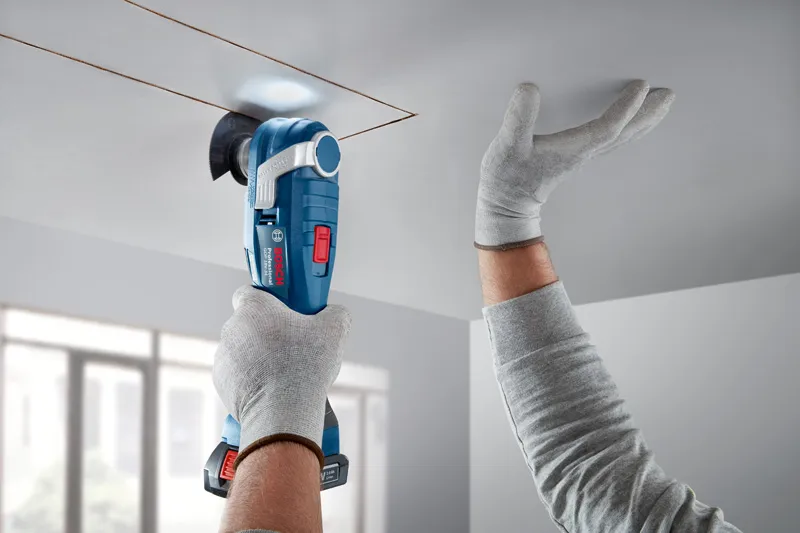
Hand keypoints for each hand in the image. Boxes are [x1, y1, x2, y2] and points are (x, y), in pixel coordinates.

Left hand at [213, 286, 351, 465]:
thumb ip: (336, 313)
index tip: (282, 308)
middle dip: (267, 330)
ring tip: (283, 369)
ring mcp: (224, 356)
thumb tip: (334, 314)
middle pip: (249, 322)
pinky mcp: (222, 381)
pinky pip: (237, 372)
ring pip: (242, 348)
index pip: (250, 291)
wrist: (282, 413)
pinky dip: (250, 377)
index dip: (267, 298)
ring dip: (258, 354)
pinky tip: (271, 385)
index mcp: (254, 309)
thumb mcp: (335, 331)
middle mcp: (233, 329)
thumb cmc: (304, 369)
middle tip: (291, 342)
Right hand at [475, 80, 674, 249]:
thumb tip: (529, 88)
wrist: (506, 206)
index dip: (625, 107)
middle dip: (648, 114)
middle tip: (669, 95)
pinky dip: (626, 129)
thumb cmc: (506, 177)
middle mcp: (582, 153)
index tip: (641, 85)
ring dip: (643, 122)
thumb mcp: (506, 146)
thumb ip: (518, 118)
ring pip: (621, 138)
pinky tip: (629, 124)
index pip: (607, 127)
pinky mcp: (575, 158)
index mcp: (571, 149)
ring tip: (660, 106)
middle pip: (624, 133)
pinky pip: (610, 141)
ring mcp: (581, 157)